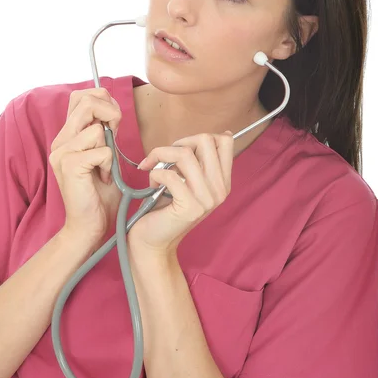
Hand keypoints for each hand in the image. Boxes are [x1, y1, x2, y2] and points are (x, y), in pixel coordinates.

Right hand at [49, 87, 122, 252]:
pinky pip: (103, 151)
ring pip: (97, 128)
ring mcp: (61, 152)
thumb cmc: (100, 193)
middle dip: (111, 113)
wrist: (89, 225)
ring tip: (105, 168)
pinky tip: (103, 179)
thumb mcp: (105, 155)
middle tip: (115, 136)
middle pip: (87, 101)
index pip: (81, 96)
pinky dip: (110, 165)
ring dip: (110, 148)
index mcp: (67, 135)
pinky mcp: (69, 165)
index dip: (103, 100)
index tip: (114, 123)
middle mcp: (60, 140)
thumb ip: (104, 133)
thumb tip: (112, 110)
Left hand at [128, 131, 233, 256]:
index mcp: (222, 182)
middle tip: (164, 158)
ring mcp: (207, 200)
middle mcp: (220, 190)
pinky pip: (169, 174)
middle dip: (178, 143)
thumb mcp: (189, 182)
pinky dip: (154, 173)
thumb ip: (198, 162)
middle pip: (205, 140)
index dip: (199, 138)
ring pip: (185, 154)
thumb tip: (212, 135)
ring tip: (153, 170)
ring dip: (160, 155)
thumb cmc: (165, 208)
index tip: (182, 150)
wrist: (153, 242)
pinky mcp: (189, 207)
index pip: (224, 141)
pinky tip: (152, 184)